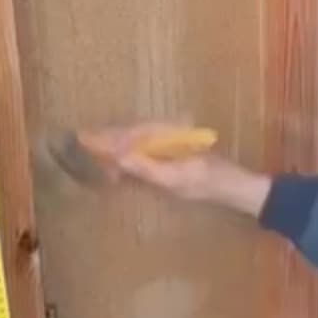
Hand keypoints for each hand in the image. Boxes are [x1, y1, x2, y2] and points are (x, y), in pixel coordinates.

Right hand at [82, 122, 270, 215]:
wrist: (237, 188)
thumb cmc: (210, 185)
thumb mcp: (178, 180)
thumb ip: (148, 168)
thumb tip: (120, 157)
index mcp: (170, 132)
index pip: (131, 132)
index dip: (107, 137)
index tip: (84, 139)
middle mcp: (170, 130)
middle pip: (131, 132)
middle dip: (107, 139)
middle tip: (81, 143)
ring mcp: (172, 140)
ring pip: (136, 139)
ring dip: (115, 146)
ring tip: (93, 151)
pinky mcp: (173, 151)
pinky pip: (144, 147)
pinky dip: (128, 153)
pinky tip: (116, 161)